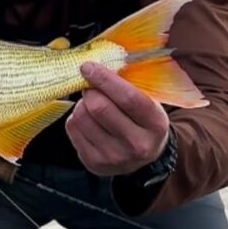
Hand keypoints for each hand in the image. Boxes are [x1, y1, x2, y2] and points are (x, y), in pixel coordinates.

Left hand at [65, 62, 169, 176]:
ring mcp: (114, 157)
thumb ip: (128, 84)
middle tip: (92, 87)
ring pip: (82, 117)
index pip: (127, 97)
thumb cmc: (143, 120)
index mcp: (154, 124)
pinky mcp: (94, 163)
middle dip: (91, 90)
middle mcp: (136, 145)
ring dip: (82, 104)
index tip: (88, 67)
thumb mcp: (149, 101)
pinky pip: (73, 129)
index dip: (104, 79)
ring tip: (92, 104)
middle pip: (100, 107)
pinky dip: (76, 117)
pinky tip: (88, 119)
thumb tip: (97, 65)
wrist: (145, 157)